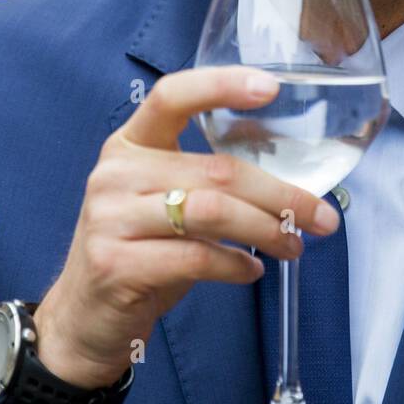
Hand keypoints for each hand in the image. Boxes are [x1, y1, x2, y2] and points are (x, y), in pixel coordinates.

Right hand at [33, 65, 340, 389]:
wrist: (84, 318)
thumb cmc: (139, 253)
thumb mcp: (163, 202)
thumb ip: (207, 181)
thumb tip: (290, 182)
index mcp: (129, 144)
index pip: (172, 97)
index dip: (220, 85)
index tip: (270, 87)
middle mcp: (115, 173)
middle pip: (215, 170)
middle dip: (279, 194)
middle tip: (320, 215)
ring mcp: (110, 218)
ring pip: (212, 212)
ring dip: (265, 230)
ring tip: (293, 244)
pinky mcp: (115, 263)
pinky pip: (196, 257)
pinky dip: (235, 266)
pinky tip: (250, 270)